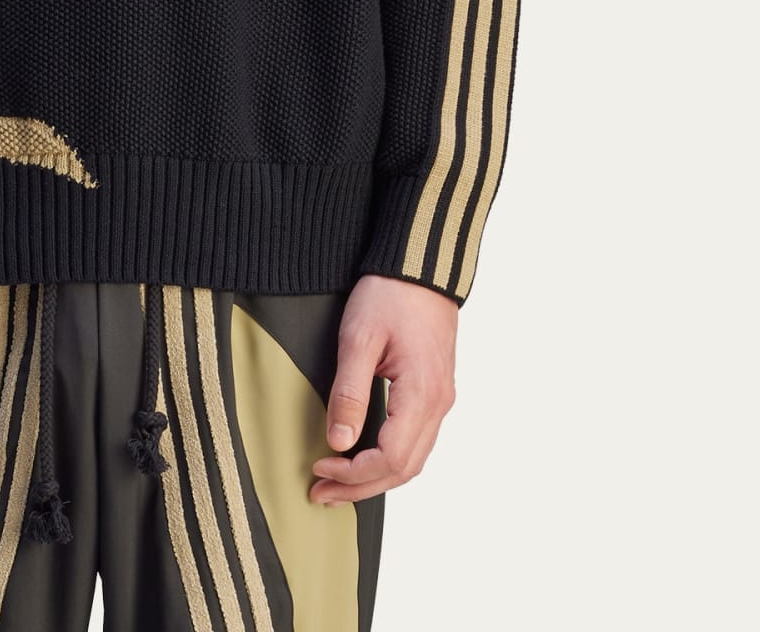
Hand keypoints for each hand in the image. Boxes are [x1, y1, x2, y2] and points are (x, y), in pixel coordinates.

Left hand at [309, 274, 456, 505]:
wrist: (419, 265)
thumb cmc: (389, 294)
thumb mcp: (359, 338)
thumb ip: (349, 392)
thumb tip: (338, 441)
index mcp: (421, 394)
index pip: (389, 458)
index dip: (353, 474)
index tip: (319, 469)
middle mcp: (438, 404)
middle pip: (403, 469)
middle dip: (360, 487)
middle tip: (321, 493)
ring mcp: (440, 399)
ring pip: (412, 459)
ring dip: (375, 477)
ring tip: (338, 484)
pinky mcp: (435, 391)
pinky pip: (416, 440)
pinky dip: (390, 458)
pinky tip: (364, 457)